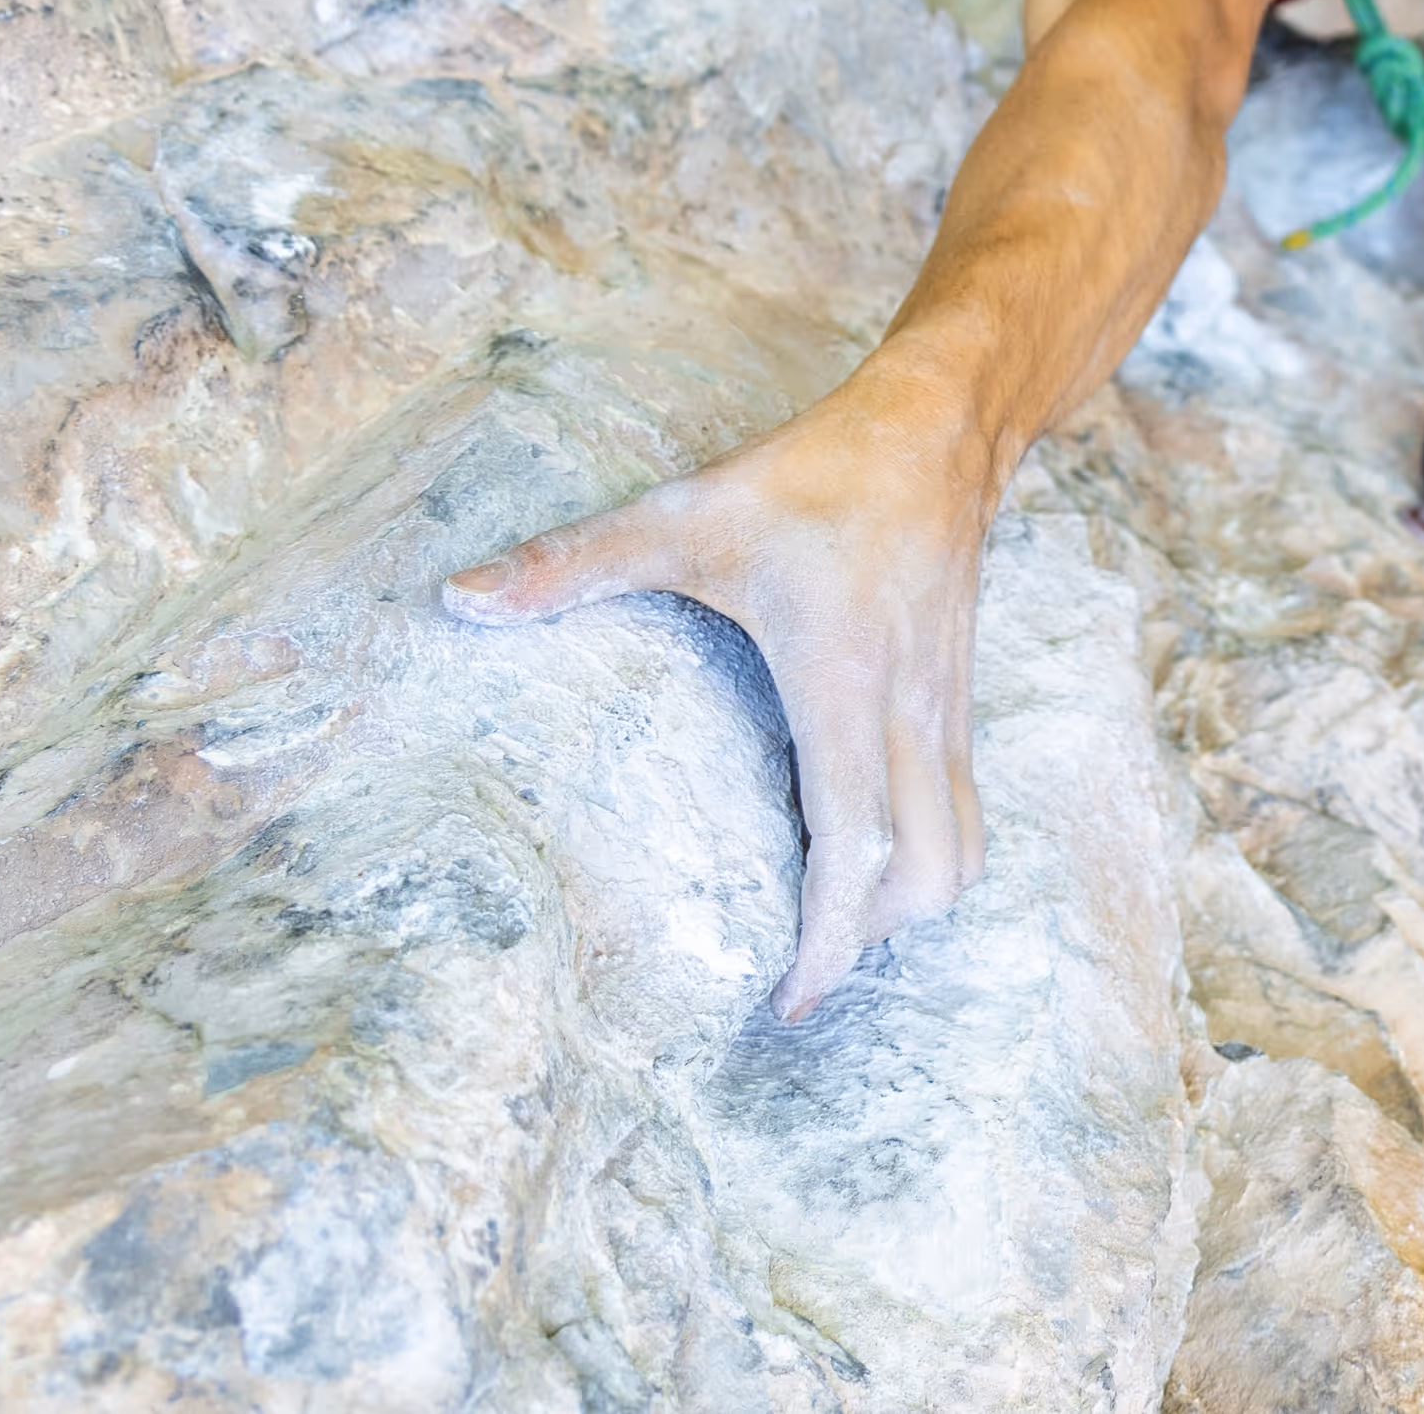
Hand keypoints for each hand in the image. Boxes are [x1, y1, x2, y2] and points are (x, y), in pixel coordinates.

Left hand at [442, 415, 988, 1017]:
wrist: (938, 428)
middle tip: (799, 960)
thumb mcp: (685, 512)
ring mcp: (946, 710)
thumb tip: (458, 601)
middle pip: (933, 874)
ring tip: (834, 918)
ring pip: (964, 849)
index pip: (858, 844)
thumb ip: (573, 562)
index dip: (831, 937)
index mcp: (844, 684)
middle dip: (874, 938)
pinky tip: (864, 846)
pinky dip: (924, 852)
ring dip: (909, 901)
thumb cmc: (814, 476)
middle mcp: (909, 713)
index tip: (787, 995)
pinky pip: (962, 809)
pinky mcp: (958, 699)